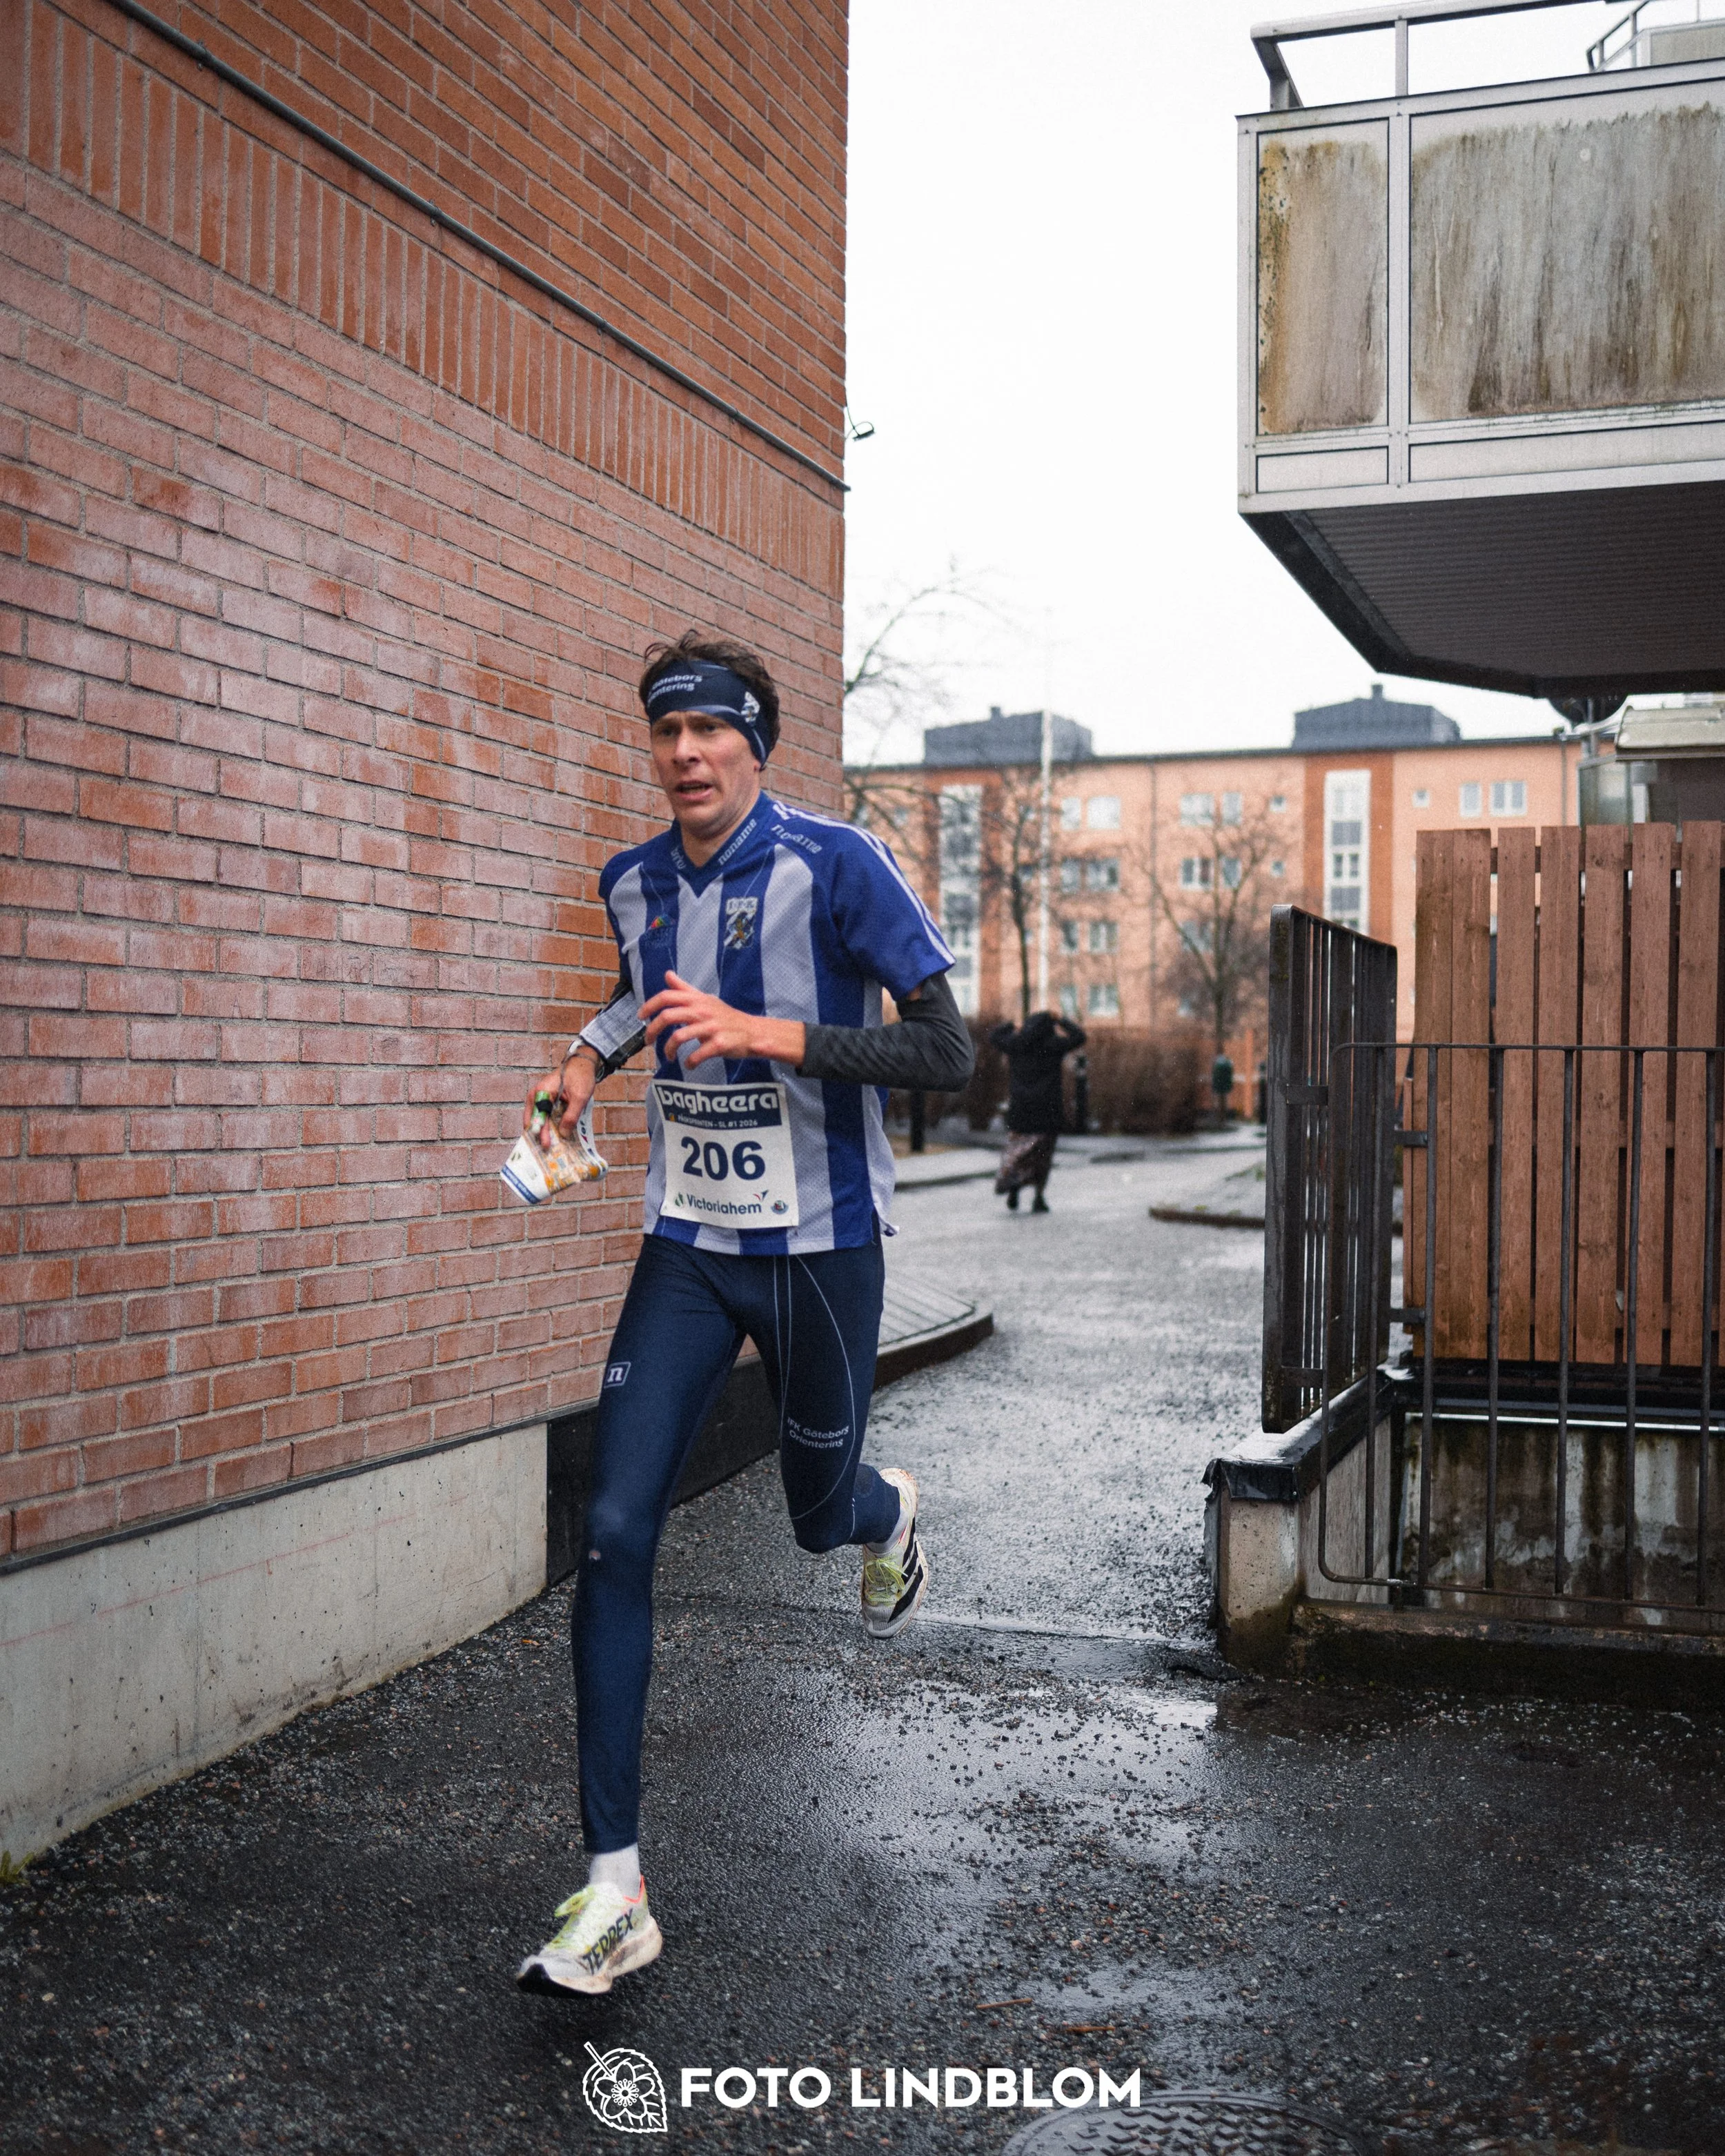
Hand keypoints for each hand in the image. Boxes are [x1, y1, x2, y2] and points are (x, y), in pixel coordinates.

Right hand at [523, 1051, 597, 1148]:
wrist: (582, 1065)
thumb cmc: (580, 1077)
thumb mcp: (580, 1097)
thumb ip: (571, 1116)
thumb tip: (563, 1134)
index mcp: (542, 1092)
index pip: (539, 1117)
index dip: (542, 1133)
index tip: (546, 1145)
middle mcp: (536, 1095)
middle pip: (533, 1120)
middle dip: (537, 1135)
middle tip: (543, 1151)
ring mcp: (538, 1098)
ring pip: (536, 1120)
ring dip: (541, 1132)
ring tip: (547, 1147)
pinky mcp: (544, 1101)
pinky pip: (542, 1116)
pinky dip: (546, 1126)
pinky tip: (553, 1136)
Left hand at [639, 971, 805, 1069]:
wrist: (753, 1032)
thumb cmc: (726, 1017)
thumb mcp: (705, 999)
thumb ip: (685, 989)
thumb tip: (667, 975)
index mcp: (697, 999)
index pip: (667, 996)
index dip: (650, 1005)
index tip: (641, 1017)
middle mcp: (703, 1010)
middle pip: (668, 1016)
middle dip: (652, 1030)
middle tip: (648, 1041)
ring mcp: (711, 1027)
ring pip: (679, 1037)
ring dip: (668, 1049)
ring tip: (668, 1057)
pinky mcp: (720, 1044)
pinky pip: (697, 1054)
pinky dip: (689, 1062)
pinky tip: (689, 1065)